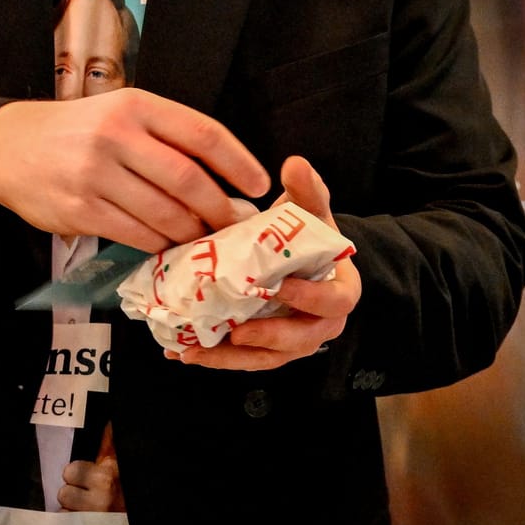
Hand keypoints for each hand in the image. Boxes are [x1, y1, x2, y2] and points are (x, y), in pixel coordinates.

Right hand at [0, 90, 269, 250]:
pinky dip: (159, 244)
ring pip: (164, 213)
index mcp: (136, 105)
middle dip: (220, 208)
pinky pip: (136, 235)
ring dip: (192, 231)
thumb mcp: (123, 113)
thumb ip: (168, 138)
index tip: (259, 184)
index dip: (238, 162)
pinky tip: (169, 245)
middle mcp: (116, 135)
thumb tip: (226, 180)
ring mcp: (95, 174)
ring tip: (205, 238)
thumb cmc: (79, 130)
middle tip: (235, 223)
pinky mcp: (80, 209)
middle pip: (188, 179)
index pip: (202, 133)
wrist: (8, 147)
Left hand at [57, 426, 123, 512]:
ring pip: (62, 511)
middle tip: (86, 496)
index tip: (88, 478)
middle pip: (63, 493)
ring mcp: (92, 518)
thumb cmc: (122, 489)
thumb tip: (108, 422)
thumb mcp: (116, 466)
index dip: (76, 475)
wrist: (129, 520)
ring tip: (86, 508)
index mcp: (106, 477)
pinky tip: (83, 520)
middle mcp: (100, 498)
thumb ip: (108, 445)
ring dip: (71, 510)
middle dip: (72, 495)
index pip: (70, 471)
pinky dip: (71, 524)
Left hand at [171, 155, 360, 371]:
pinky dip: (215, 358)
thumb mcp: (311, 210)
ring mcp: (293, 342)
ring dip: (231, 358)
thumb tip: (295, 163)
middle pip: (302, 341)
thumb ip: (307, 189)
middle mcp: (321, 324)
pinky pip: (244, 360)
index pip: (335, 302)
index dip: (310, 298)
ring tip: (196, 351)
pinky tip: (184, 352)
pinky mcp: (266, 350)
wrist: (298, 258)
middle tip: (237, 332)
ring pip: (268, 358)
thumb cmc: (309, 236)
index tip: (279, 286)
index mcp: (340, 291)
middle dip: (268, 337)